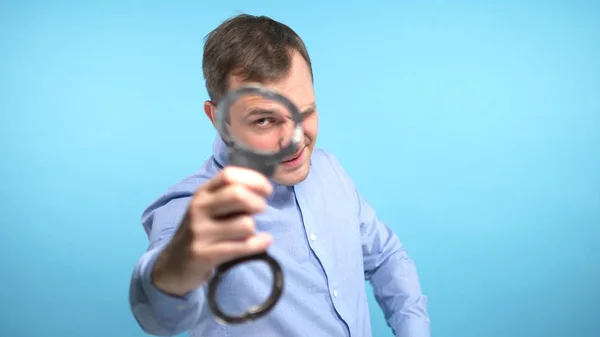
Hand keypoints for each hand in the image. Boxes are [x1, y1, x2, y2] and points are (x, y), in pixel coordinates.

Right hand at [151, 167, 273, 296]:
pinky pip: (242, 246)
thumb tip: (263, 187)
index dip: (254, 180)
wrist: (173, 265)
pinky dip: (259, 244)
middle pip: (238, 195)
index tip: (266, 190)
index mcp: (202, 193)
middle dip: (258, 203)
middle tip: (259, 212)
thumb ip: (230, 195)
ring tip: (248, 233)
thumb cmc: (201, 232)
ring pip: (245, 224)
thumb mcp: (209, 208)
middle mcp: (199, 208)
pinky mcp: (204, 254)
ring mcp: (200, 232)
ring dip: (254, 229)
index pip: (229, 175)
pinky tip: (263, 242)